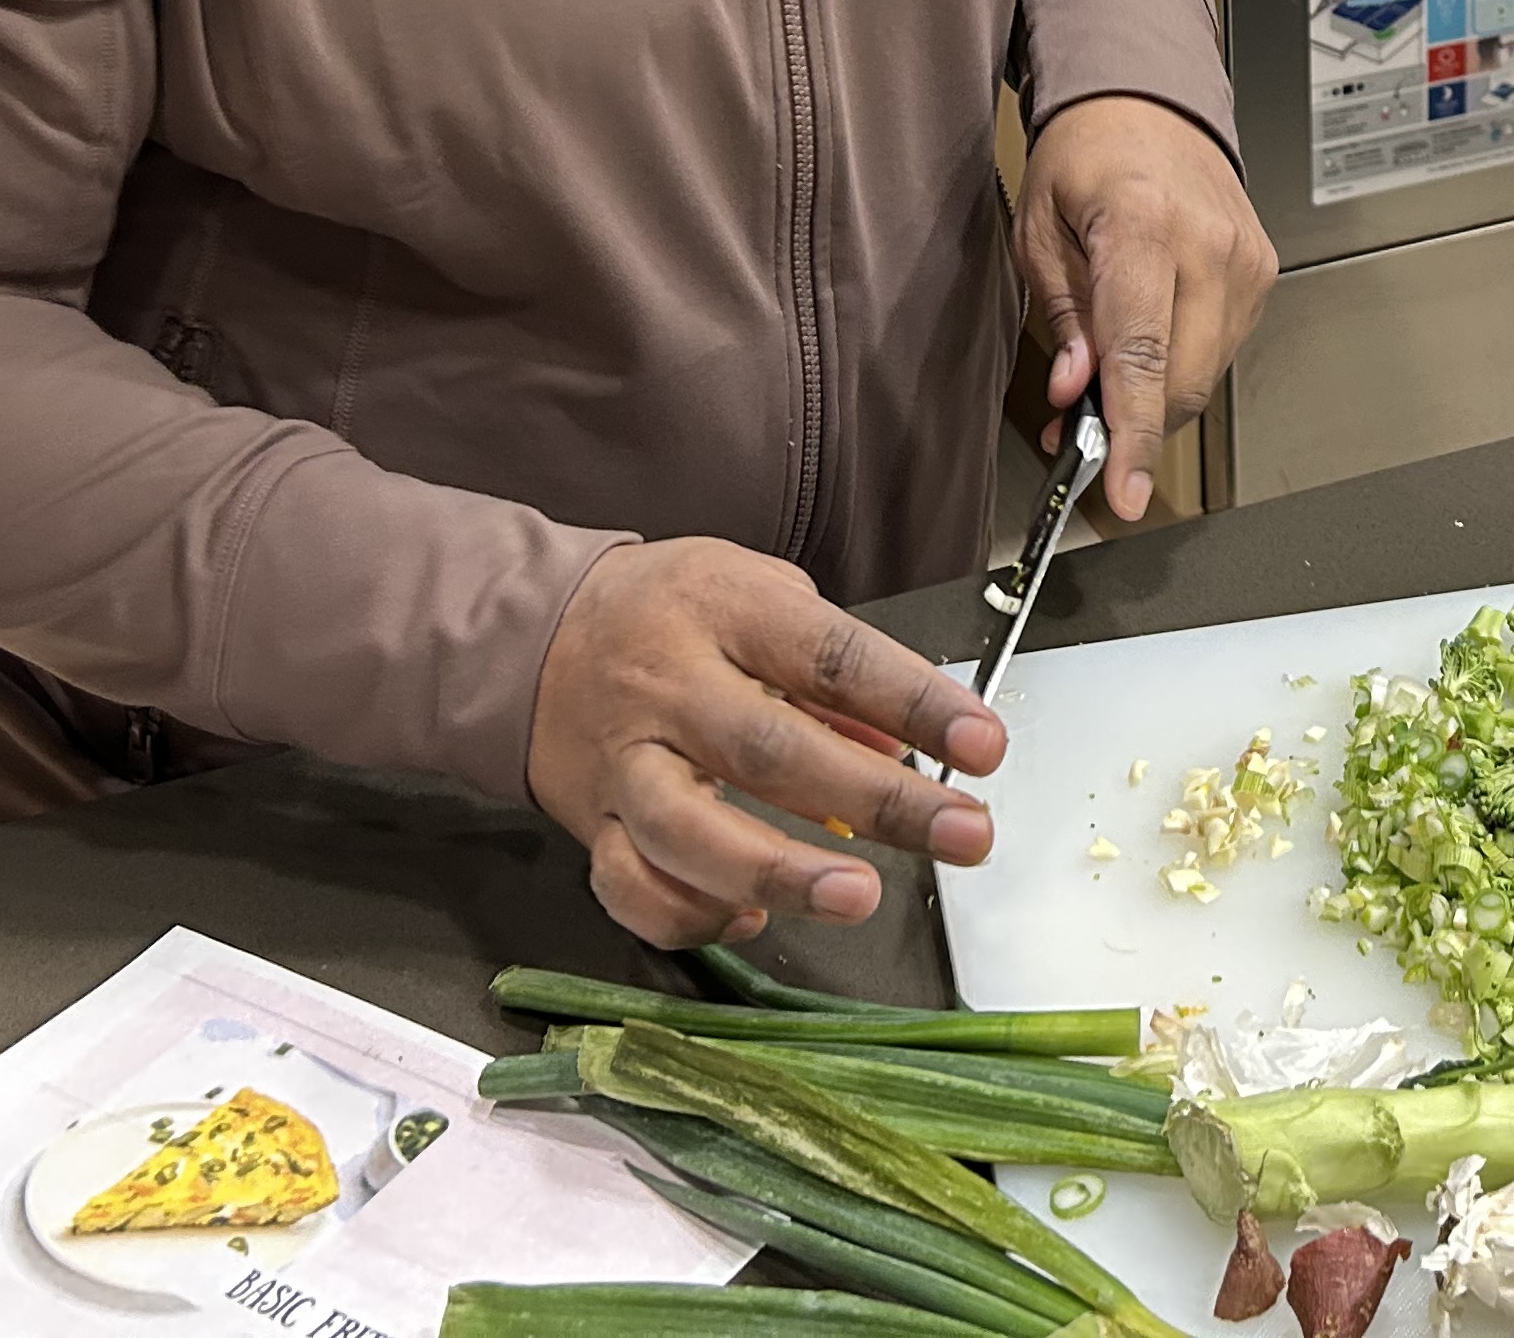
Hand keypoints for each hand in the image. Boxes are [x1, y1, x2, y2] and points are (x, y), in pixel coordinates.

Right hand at [528, 534, 1002, 948]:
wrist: (530, 637)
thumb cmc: (671, 613)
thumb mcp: (756, 596)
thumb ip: (832, 666)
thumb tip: (904, 743)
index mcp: (723, 610)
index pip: (831, 657)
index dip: (914, 702)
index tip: (983, 745)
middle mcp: (669, 688)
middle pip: (772, 752)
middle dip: (879, 801)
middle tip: (962, 834)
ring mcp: (625, 764)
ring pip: (691, 834)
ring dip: (781, 873)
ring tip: (860, 896)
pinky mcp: (591, 825)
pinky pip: (632, 886)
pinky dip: (690, 914)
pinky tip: (749, 916)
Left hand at [1018, 94, 1274, 522]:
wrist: (1149, 102)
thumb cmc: (1087, 157)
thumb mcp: (1039, 229)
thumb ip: (1062, 317)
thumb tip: (1075, 391)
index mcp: (1144, 225)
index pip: (1143, 353)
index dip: (1130, 433)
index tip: (1122, 492)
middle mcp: (1209, 244)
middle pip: (1181, 379)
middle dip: (1130, 424)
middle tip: (1076, 430)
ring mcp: (1245, 260)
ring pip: (1204, 376)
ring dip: (1153, 398)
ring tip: (1103, 381)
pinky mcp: (1261, 273)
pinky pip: (1221, 349)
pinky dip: (1180, 367)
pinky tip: (1147, 348)